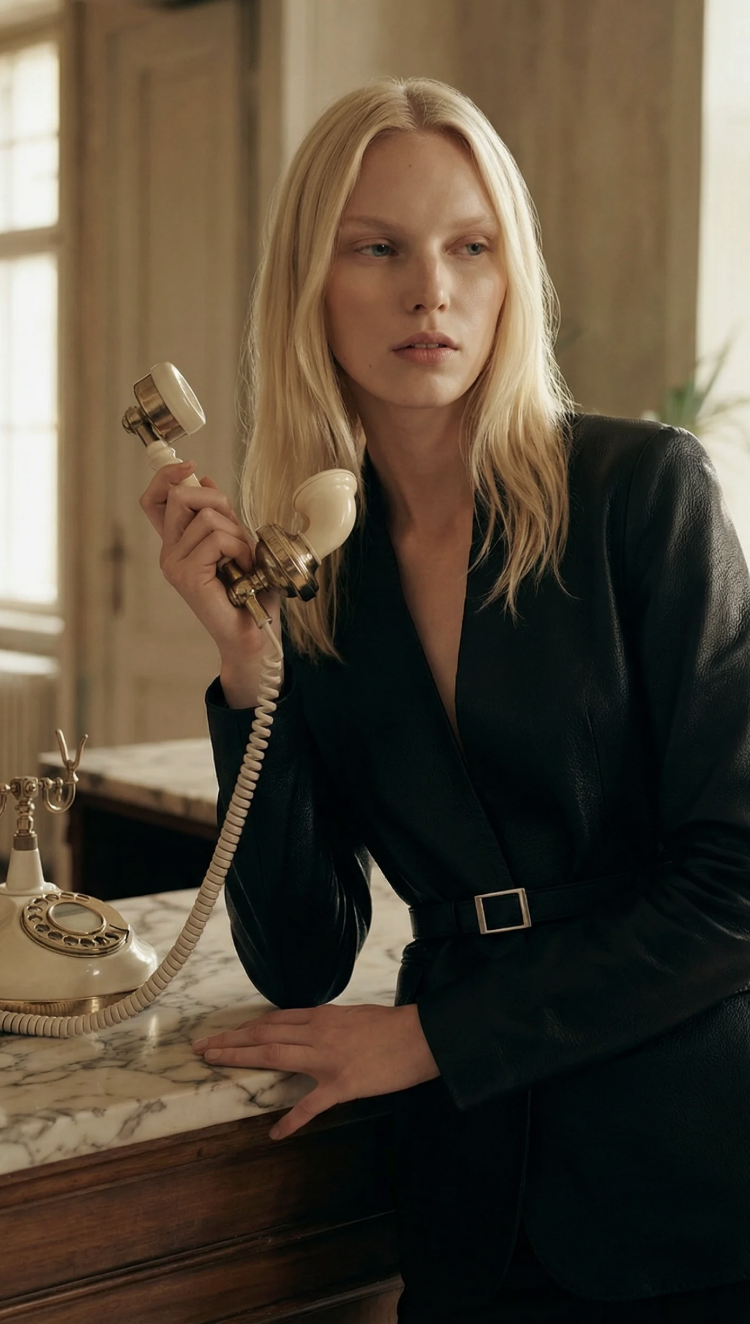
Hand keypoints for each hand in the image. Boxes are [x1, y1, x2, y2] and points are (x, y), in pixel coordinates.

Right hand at [140, 460, 279, 706]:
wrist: (254, 633)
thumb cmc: (250, 593)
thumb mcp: (236, 542)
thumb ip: (218, 515)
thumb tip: (204, 479)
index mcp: (177, 544)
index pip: (155, 500)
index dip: (167, 475)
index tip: (190, 466)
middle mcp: (169, 553)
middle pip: (180, 496)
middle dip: (216, 500)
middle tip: (236, 531)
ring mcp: (174, 565)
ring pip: (208, 518)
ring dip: (238, 535)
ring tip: (244, 562)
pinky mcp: (186, 575)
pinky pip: (216, 539)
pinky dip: (239, 549)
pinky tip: (243, 569)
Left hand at [192, 1002, 439, 1139]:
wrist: (421, 1036)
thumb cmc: (391, 1026)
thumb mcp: (353, 1017)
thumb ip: (326, 1025)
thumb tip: (306, 1031)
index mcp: (321, 1016)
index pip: (272, 1021)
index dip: (243, 1028)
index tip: (220, 1035)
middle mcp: (317, 1032)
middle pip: (264, 1034)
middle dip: (230, 1041)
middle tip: (201, 1048)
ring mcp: (327, 1058)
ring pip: (275, 1055)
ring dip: (242, 1059)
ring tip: (215, 1064)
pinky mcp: (342, 1084)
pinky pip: (311, 1104)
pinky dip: (292, 1119)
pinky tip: (276, 1133)